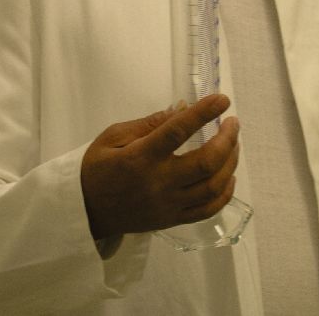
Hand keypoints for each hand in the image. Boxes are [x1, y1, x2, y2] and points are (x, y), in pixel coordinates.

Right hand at [80, 94, 238, 239]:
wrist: (85, 211)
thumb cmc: (97, 167)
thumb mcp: (113, 136)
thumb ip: (149, 123)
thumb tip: (181, 108)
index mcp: (141, 157)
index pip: (178, 131)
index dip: (203, 112)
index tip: (222, 99)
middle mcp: (159, 182)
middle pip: (206, 162)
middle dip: (227, 139)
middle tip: (233, 122)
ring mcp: (169, 204)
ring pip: (213, 186)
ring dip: (231, 162)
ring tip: (233, 144)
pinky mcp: (173, 220)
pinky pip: (208, 209)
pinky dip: (225, 192)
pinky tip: (229, 175)